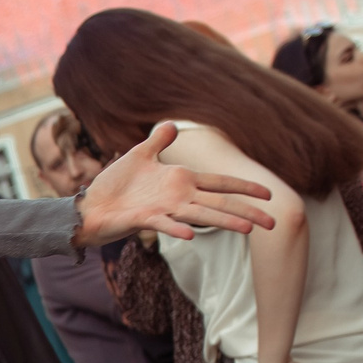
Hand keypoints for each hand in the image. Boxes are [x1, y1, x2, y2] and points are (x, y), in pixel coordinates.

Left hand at [76, 123, 274, 243]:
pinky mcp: (144, 219)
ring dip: (224, 222)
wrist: (88, 208)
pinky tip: (192, 236)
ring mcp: (163, 210)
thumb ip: (158, 142)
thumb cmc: (114, 186)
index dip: (243, 188)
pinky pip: (164, 225)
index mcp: (181, 182)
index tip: (268, 194)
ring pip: (200, 216)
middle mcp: (178, 198)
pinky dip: (177, 229)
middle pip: (219, 204)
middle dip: (247, 212)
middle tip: (273, 223)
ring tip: (248, 229)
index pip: (220, 184)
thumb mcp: (138, 156)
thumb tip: (172, 125)